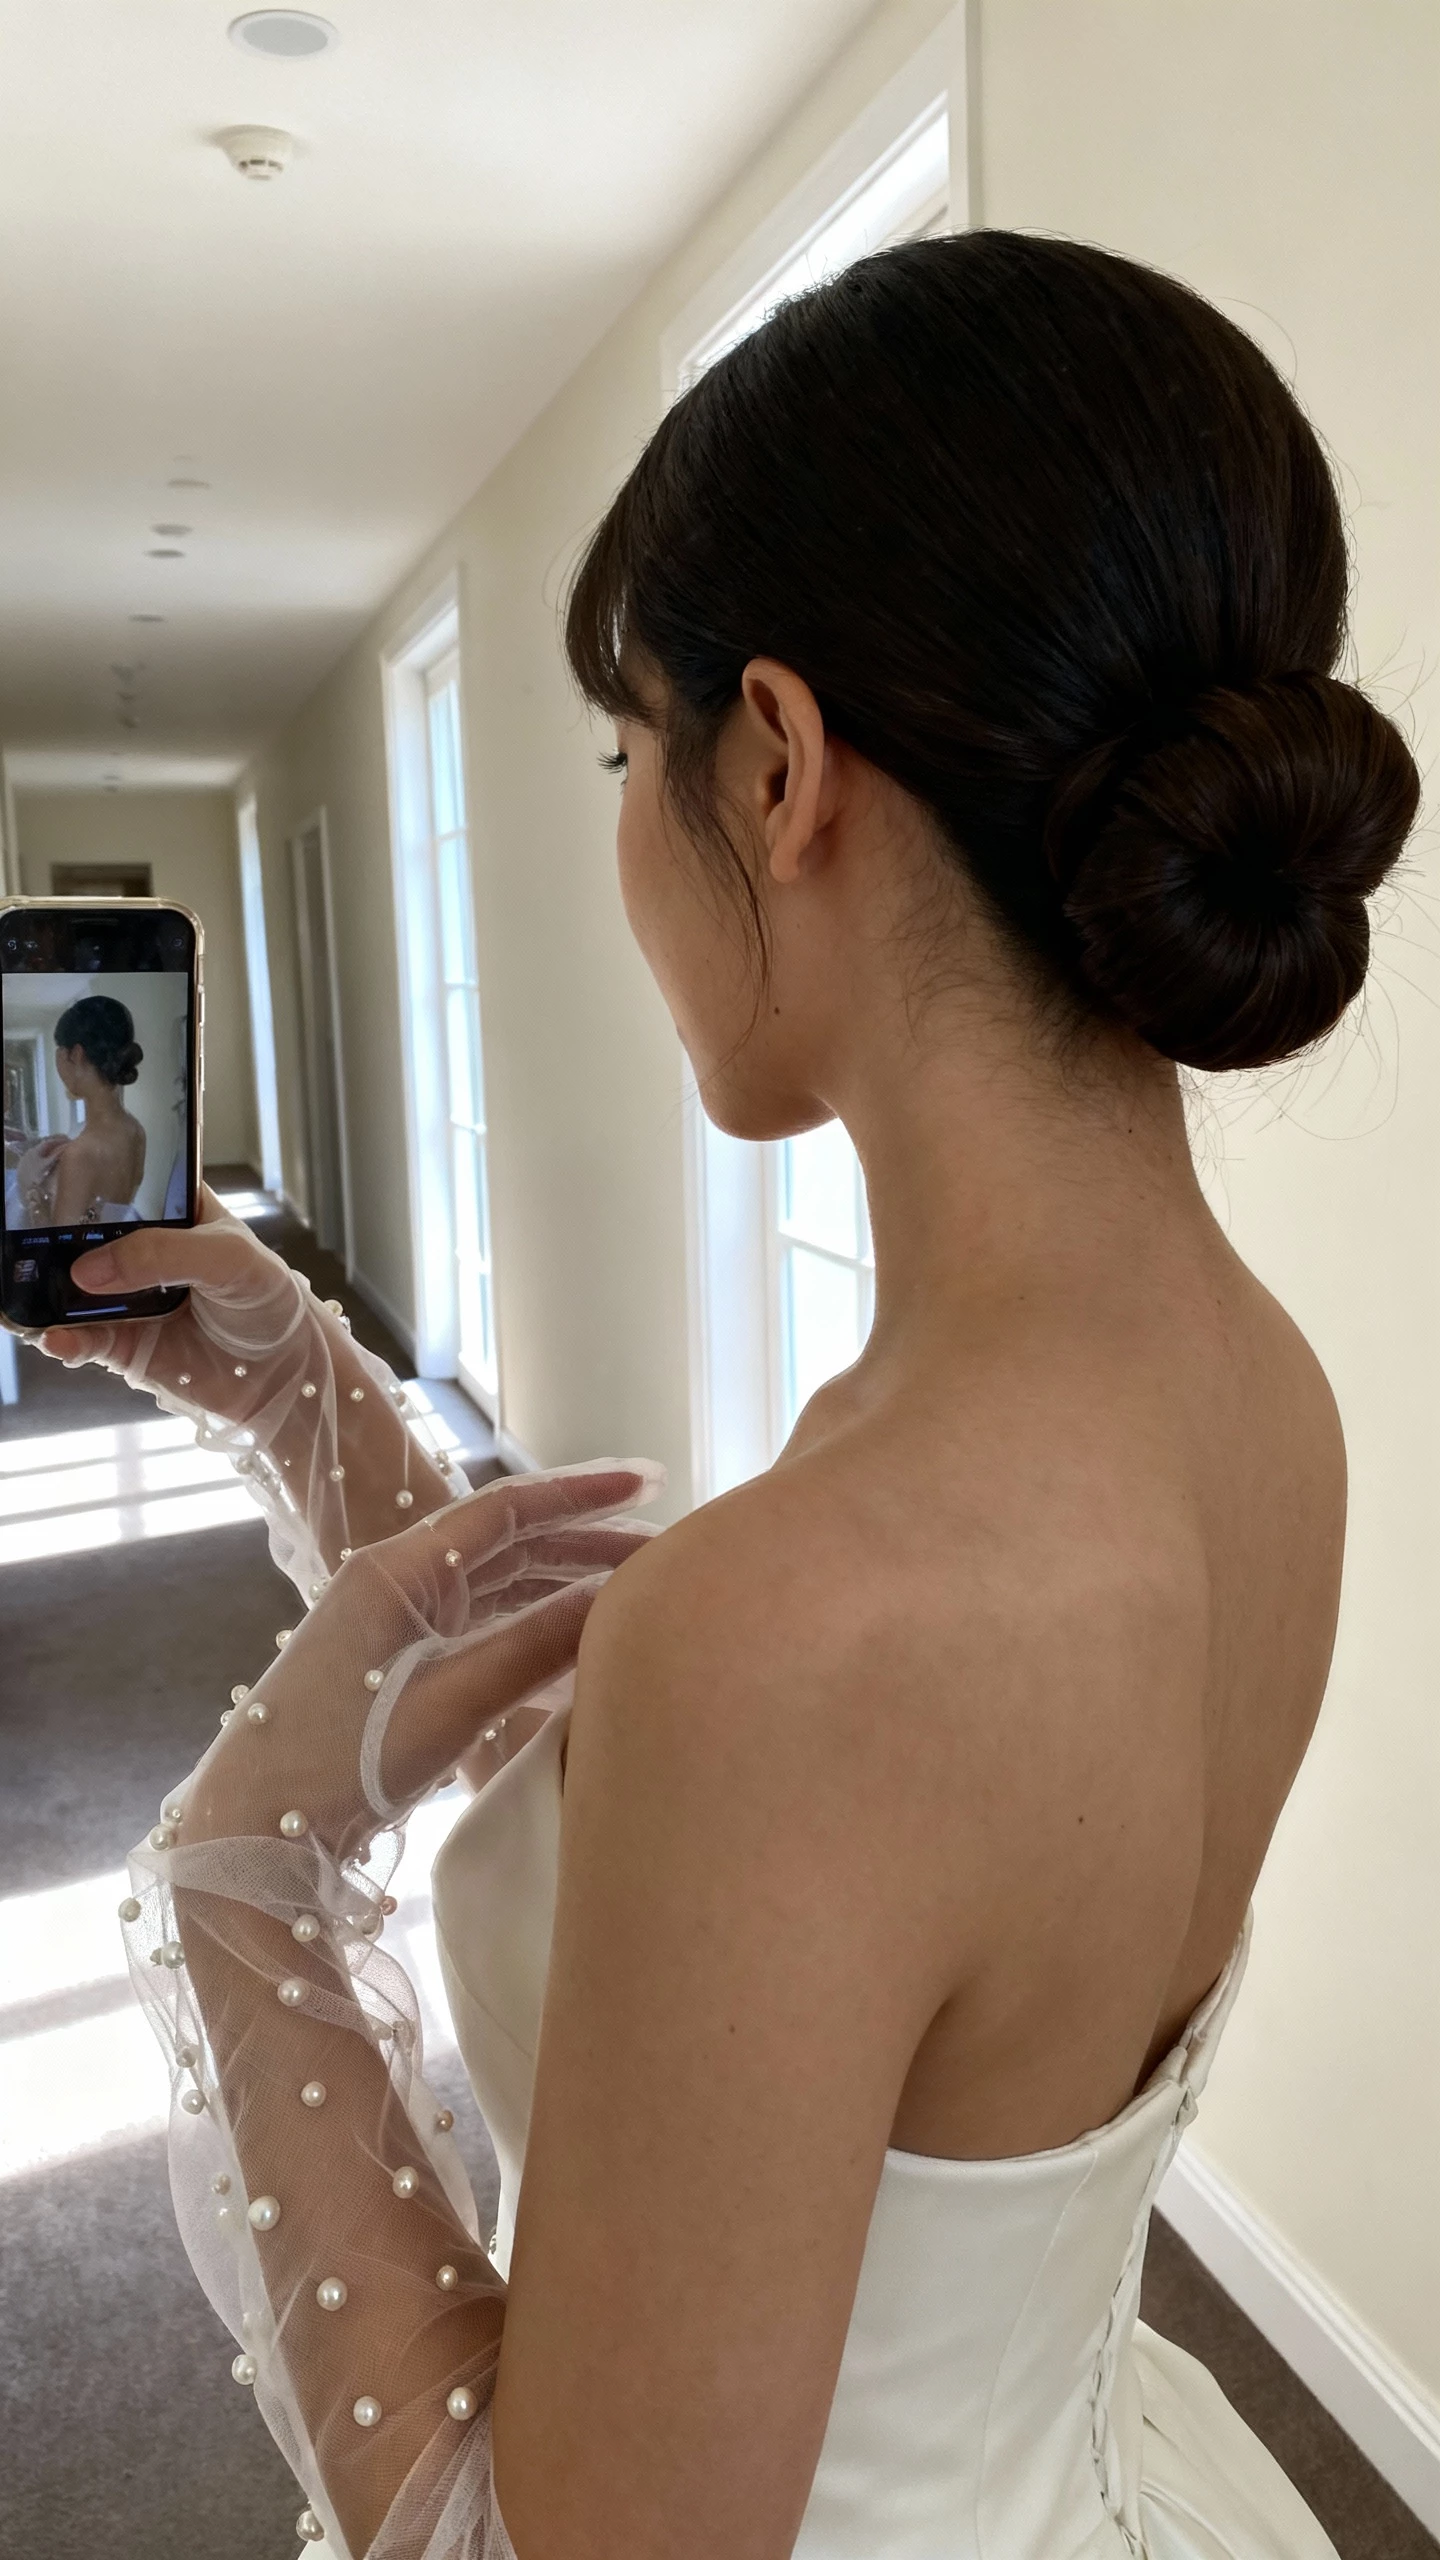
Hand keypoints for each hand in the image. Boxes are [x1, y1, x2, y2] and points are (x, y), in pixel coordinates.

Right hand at [38, 1184, 309, 1427]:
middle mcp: (143, 1252)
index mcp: (173, 1212)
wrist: (286, 1371)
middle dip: (52, 1244)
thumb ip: (162, 1254)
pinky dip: (65, 1341)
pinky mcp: (125, 1344)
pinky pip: (83, 1340)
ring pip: (75, 1291)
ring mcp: (130, 1299)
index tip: (55, 1185)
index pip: (122, 1187)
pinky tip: (57, 1339)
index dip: (88, 1184)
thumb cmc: (269, 1298)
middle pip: (85, 1240)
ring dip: (50, 1294)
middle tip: (26, 1248)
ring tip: (30, 1297)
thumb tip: (89, 1270)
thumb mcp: (228, 1258)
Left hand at [180, 1460, 664, 1863]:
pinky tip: (580, 1649)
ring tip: (635, 1598)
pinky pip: (480, 1629)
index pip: (506, 1508)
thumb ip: (539, 1644)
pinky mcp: (396, 1666)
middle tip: (663, 1554)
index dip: (583, 1492)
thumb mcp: (455, 1698)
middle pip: (508, 1545)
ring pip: (498, 1588)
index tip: (652, 1481)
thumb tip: (618, 1598)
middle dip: (587, 1544)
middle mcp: (394, 1582)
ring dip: (564, 1587)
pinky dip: (533, 1631)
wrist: (257, 1826)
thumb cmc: (345, 1757)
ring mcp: (394, 1625)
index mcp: (396, 1568)